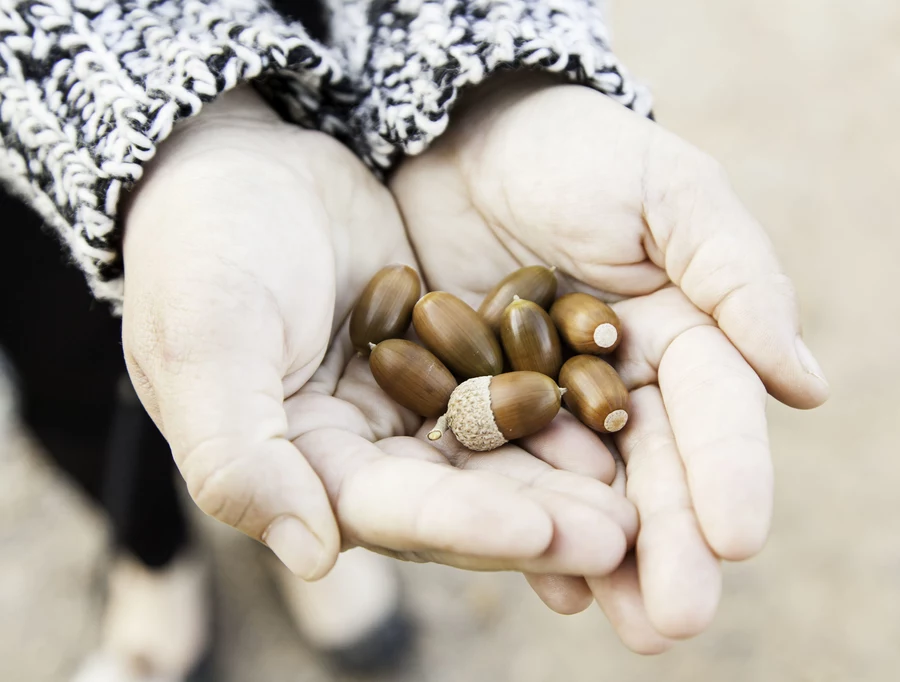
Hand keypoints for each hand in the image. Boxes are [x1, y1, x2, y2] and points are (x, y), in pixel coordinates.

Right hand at [120, 86, 634, 582]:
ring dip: (563, 478)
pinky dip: (559, 408)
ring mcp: (405, 408)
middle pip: (459, 500)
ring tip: (639, 496)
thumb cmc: (202, 247)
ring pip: (496, 454)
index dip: (464, 527)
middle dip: (538, 520)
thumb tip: (311, 556)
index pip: (390, 514)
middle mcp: (359, 453)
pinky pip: (508, 390)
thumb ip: (239, 456)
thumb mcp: (205, 343)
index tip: (542, 534)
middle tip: (621, 535)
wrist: (238, 161)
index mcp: (298, 467)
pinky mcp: (445, 360)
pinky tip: (617, 417)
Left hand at [390, 75, 829, 651]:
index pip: (714, 411)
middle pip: (654, 472)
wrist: (463, 141)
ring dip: (605, 561)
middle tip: (678, 620)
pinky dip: (526, 527)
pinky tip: (547, 582)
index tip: (740, 539)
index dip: (729, 472)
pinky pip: (508, 476)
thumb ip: (736, 276)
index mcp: (683, 334)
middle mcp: (625, 385)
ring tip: (624, 626)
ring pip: (588, 492)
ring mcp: (553, 406)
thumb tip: (805, 385)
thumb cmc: (578, 152)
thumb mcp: (668, 194)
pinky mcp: (484, 412)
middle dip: (669, 545)